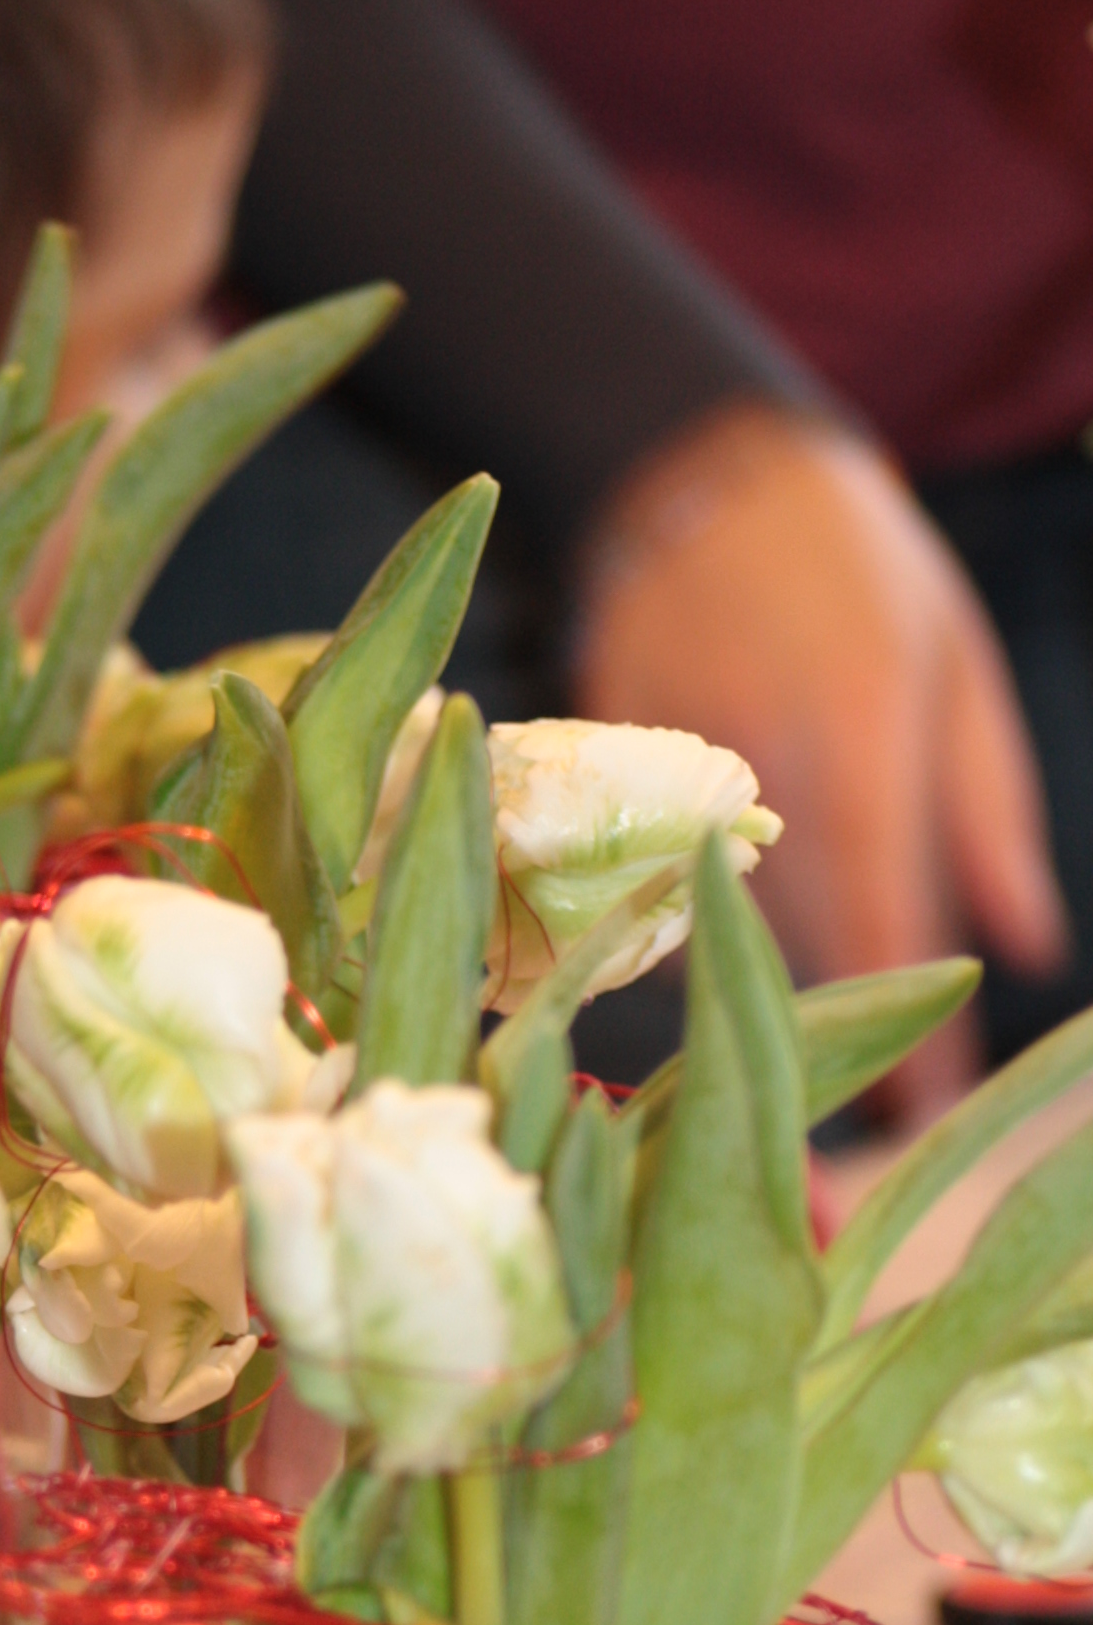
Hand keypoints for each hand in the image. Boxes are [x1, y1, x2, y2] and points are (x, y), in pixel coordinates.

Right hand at [574, 408, 1065, 1112]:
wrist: (696, 470)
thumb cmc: (857, 567)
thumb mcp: (954, 665)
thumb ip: (990, 811)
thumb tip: (1030, 947)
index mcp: (859, 729)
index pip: (882, 920)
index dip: (903, 1032)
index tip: (926, 1114)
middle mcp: (752, 765)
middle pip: (789, 955)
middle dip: (824, 1056)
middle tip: (852, 1153)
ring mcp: (659, 776)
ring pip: (707, 941)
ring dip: (751, 1018)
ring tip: (783, 1091)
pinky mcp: (594, 781)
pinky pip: (642, 901)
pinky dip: (684, 947)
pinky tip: (713, 977)